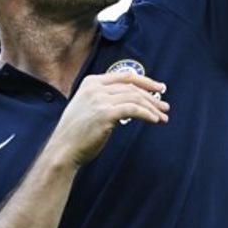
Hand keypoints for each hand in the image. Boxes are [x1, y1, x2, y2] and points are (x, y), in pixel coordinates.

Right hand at [47, 72, 168, 166]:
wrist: (62, 150)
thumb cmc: (77, 133)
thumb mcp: (89, 107)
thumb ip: (106, 98)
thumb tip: (134, 98)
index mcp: (91, 82)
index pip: (125, 76)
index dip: (145, 82)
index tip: (159, 89)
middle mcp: (95, 88)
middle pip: (133, 88)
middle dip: (152, 97)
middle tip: (165, 106)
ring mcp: (99, 100)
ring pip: (135, 98)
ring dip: (152, 108)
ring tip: (163, 117)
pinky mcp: (105, 113)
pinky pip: (133, 110)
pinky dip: (147, 114)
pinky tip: (154, 121)